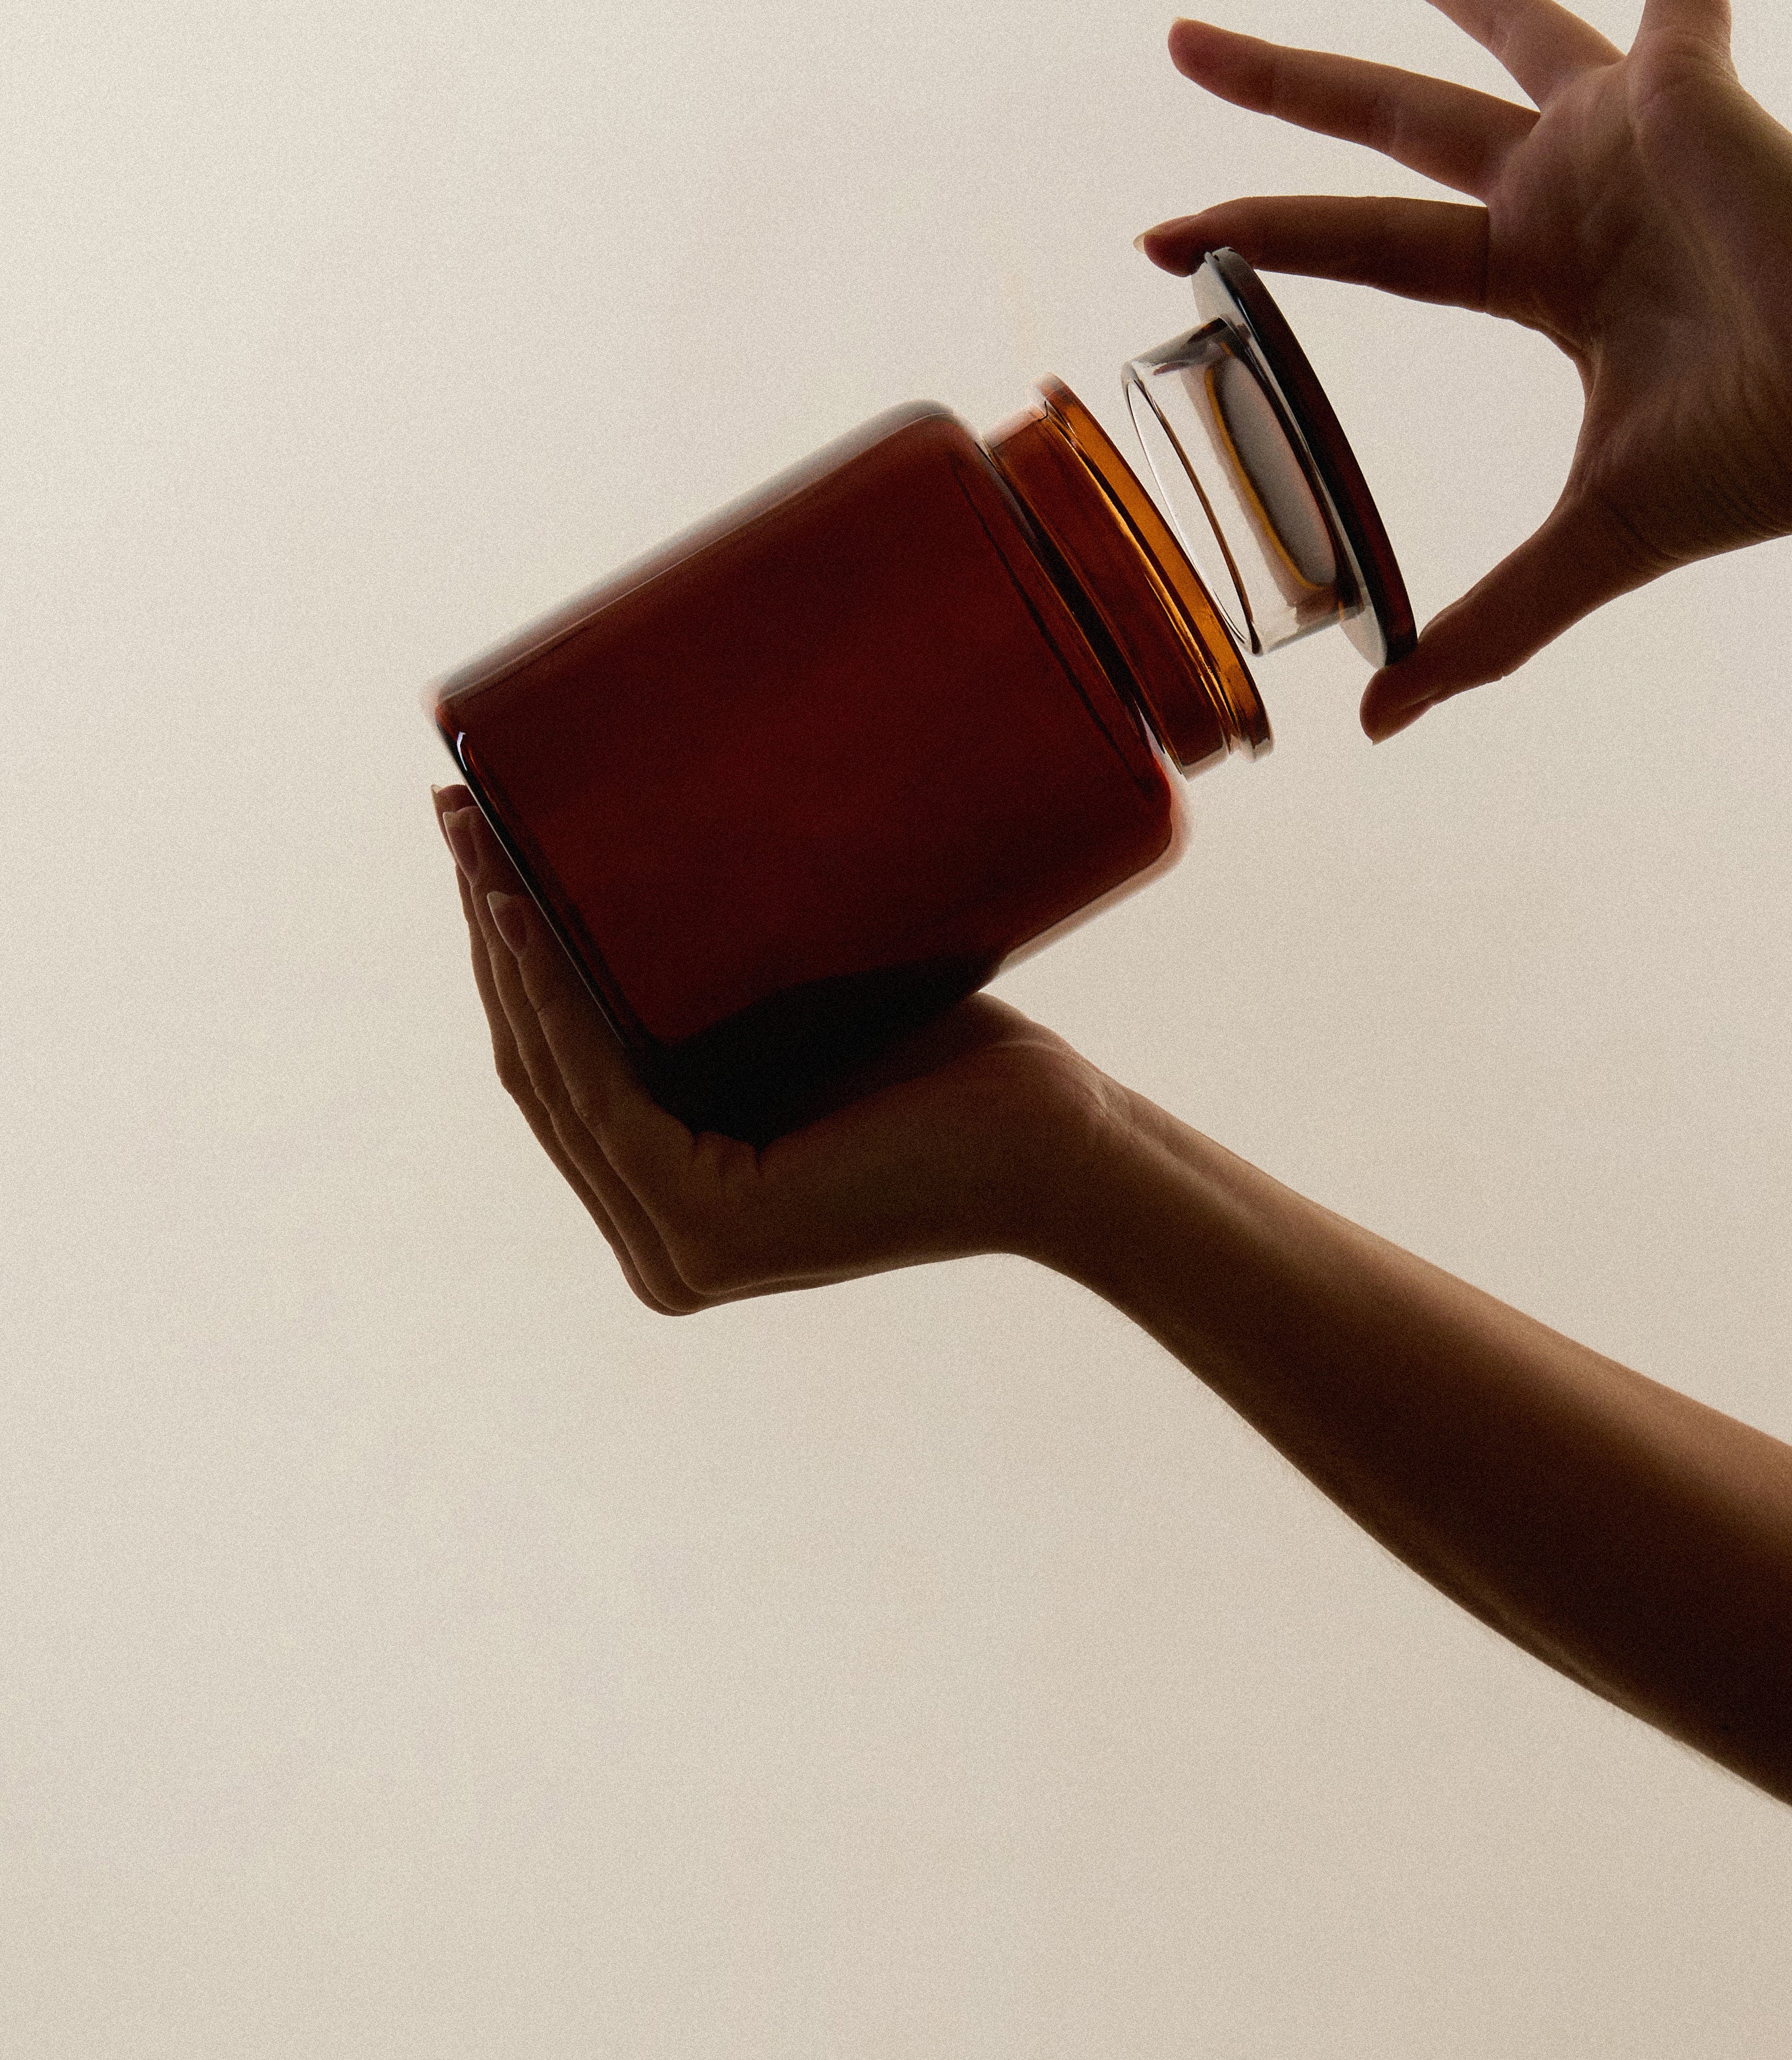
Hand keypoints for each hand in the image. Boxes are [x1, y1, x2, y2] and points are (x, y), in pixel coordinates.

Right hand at [433, 789, 1103, 1309]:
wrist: (1065, 1140)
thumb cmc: (970, 1071)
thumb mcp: (810, 1014)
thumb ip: (732, 981)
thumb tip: (679, 833)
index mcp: (675, 1201)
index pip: (562, 1071)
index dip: (506, 952)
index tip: (480, 832)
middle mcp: (659, 1245)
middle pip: (539, 1065)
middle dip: (486, 930)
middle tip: (457, 810)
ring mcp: (676, 1249)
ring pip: (554, 1074)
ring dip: (501, 948)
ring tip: (476, 835)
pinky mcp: (705, 1229)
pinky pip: (603, 1096)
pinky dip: (554, 1002)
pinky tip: (525, 916)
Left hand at [1143, 0, 1791, 739]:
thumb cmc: (1764, 463)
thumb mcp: (1594, 539)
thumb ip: (1487, 622)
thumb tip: (1379, 726)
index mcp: (1535, 279)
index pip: (1359, 247)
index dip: (1258, 236)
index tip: (1157, 232)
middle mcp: (1565, 194)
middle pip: (1386, 123)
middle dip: (1283, 83)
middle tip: (1185, 39)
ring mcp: (1625, 130)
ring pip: (1500, 28)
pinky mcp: (1690, 82)